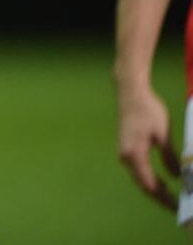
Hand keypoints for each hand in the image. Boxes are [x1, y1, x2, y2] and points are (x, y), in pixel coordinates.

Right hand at [118, 85, 181, 210]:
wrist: (131, 93)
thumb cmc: (148, 111)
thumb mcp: (163, 134)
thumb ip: (170, 157)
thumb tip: (178, 176)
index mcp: (134, 154)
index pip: (149, 184)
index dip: (163, 198)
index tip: (177, 208)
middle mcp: (125, 157)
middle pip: (143, 184)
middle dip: (159, 197)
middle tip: (177, 208)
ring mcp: (124, 153)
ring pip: (140, 178)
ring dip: (155, 189)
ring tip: (172, 199)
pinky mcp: (127, 149)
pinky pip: (138, 171)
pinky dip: (150, 179)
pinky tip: (161, 182)